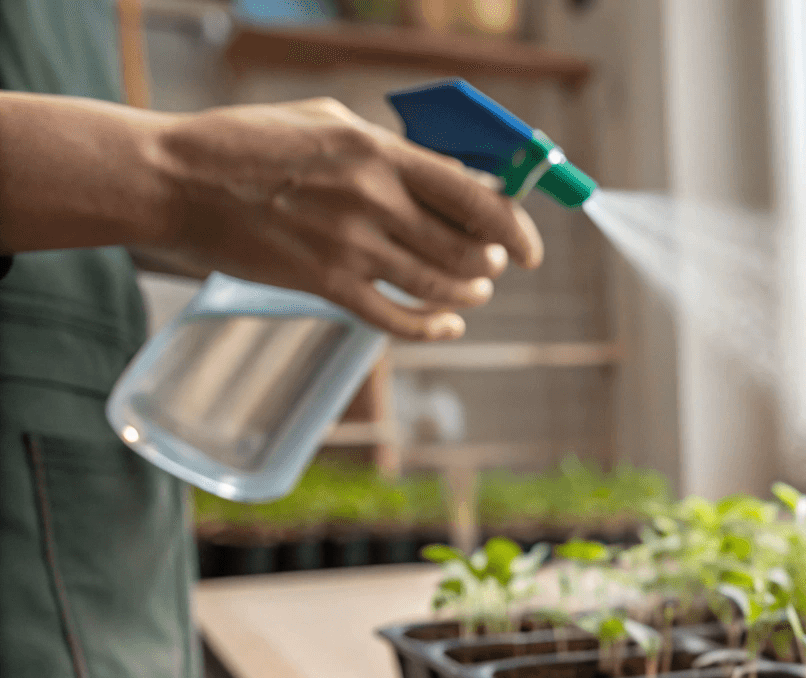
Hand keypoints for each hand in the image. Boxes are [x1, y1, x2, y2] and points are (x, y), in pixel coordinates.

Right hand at [148, 97, 542, 339]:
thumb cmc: (250, 143)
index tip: (529, 247)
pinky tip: (448, 327)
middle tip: (493, 267)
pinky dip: (433, 328)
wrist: (176, 180)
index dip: (515, 227)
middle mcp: (374, 201)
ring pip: (440, 286)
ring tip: (474, 291)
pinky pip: (397, 319)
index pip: (475, 196)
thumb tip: (455, 175)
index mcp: (381, 153)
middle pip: (467, 249)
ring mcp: (351, 247)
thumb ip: (394, 150)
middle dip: (491, 264)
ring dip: (469, 294)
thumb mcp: (330, 123)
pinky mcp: (324, 284)